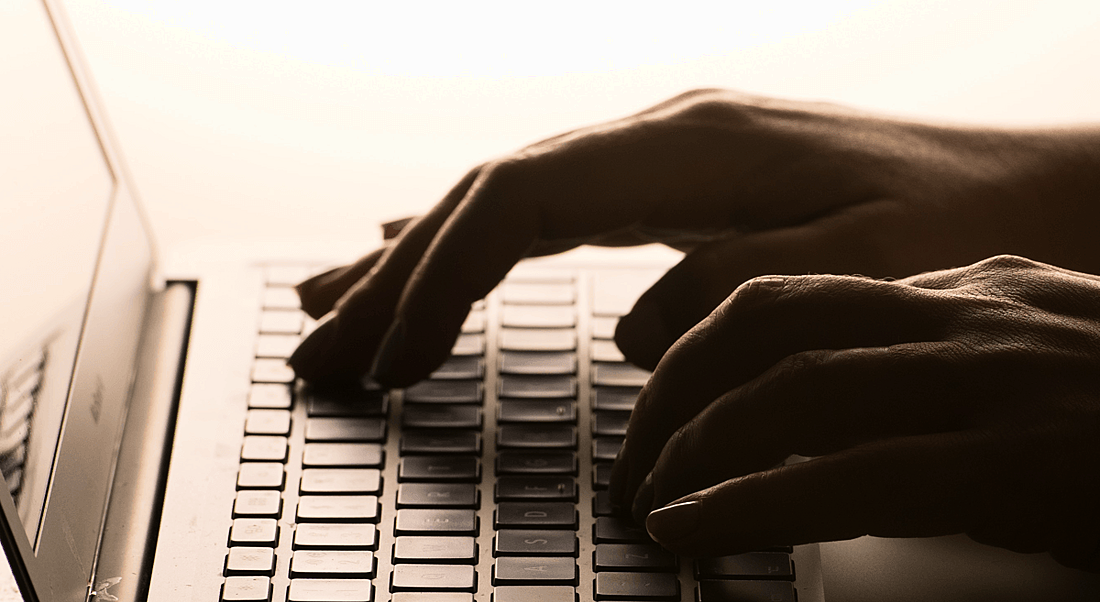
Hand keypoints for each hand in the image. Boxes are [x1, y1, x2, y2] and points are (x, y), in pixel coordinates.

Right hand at [288, 88, 1097, 385]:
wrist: (1037, 191)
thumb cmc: (961, 231)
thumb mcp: (855, 274)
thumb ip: (729, 293)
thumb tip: (634, 336)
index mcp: (690, 150)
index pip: (514, 206)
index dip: (436, 281)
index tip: (391, 360)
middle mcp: (661, 132)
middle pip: (487, 194)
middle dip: (396, 274)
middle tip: (321, 343)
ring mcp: (665, 150)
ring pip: (508, 195)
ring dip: (420, 254)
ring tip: (342, 301)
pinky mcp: (679, 177)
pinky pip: (550, 205)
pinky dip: (480, 240)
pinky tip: (436, 251)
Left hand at [610, 255, 1099, 570]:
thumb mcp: (1031, 363)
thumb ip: (935, 370)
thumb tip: (829, 419)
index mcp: (966, 292)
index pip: (790, 298)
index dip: (702, 353)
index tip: (662, 407)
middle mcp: (970, 316)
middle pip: (766, 328)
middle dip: (674, 395)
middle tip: (632, 462)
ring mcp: (996, 380)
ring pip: (793, 390)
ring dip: (694, 447)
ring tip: (650, 500)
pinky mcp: (1023, 459)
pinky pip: (849, 473)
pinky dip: (753, 501)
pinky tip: (696, 528)